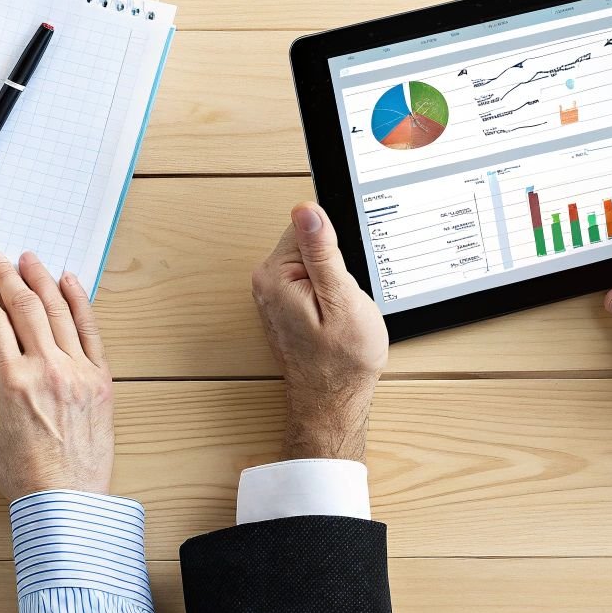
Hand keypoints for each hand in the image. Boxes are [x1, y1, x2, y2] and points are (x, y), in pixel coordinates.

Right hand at [0, 251, 114, 500]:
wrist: (67, 501)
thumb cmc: (22, 473)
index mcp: (11, 382)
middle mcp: (47, 369)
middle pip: (25, 307)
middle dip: (7, 277)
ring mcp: (78, 371)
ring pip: (58, 310)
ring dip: (42, 280)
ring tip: (29, 260)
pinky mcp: (101, 378)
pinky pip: (90, 330)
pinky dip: (79, 301)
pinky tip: (69, 282)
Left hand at [251, 202, 388, 461]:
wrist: (332, 402)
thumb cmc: (340, 360)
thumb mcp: (342, 299)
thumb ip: (322, 252)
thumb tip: (307, 210)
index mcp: (276, 274)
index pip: (308, 226)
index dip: (337, 248)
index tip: (343, 277)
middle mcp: (266, 282)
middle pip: (310, 244)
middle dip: (336, 265)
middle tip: (344, 299)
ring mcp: (274, 296)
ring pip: (314, 264)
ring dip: (333, 283)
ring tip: (339, 313)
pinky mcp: (284, 307)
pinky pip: (311, 283)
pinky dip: (328, 296)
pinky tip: (333, 319)